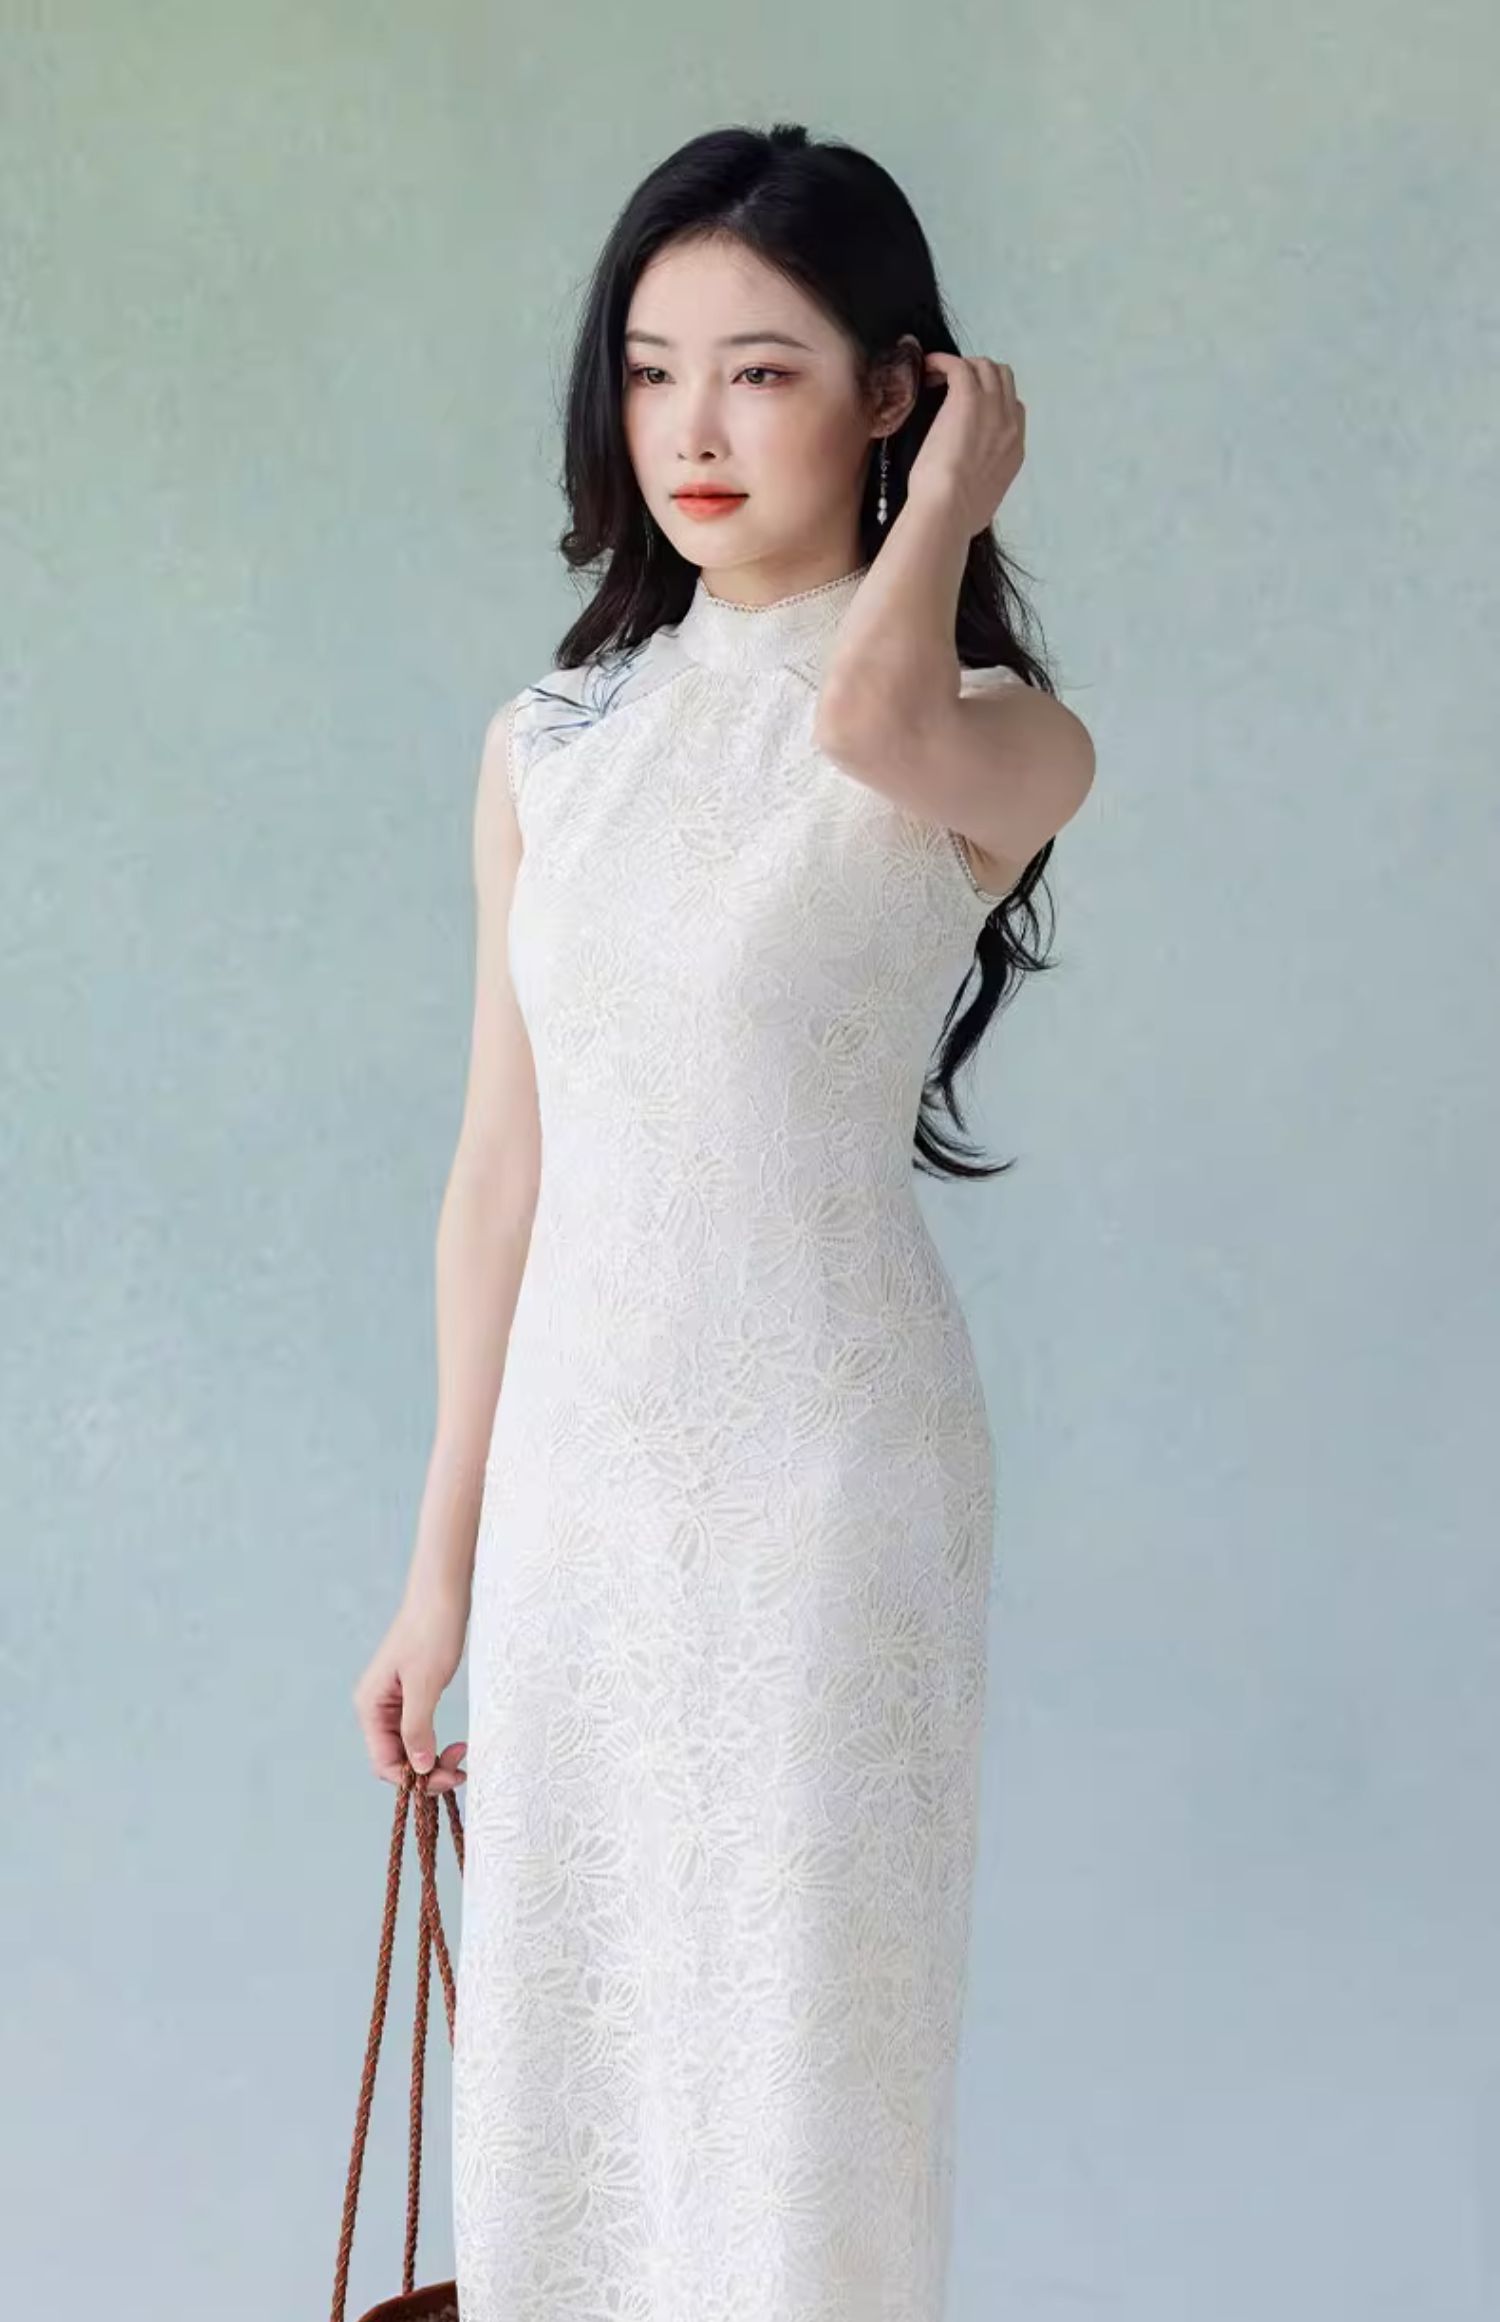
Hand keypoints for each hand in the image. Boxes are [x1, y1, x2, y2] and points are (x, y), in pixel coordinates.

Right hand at [352, 1584, 469, 1791]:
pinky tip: (456, 1743)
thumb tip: (417, 1769)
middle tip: (462, 1771)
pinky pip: (418, 1731)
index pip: (384, 1762)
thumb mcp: (425, 1683)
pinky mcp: (411, 1695)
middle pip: (395, 1759)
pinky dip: (435, 1742)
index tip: (449, 1778)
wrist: (443, 1593)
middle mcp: (376, 1707)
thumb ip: (417, 1727)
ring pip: (409, 1747)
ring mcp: (393, 1702)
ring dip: (433, 1758)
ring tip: (463, 1755)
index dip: (414, 1779)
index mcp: (371, 1705)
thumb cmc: (432, 1630)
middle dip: (427, 1770)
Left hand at [901, 350, 1024, 537]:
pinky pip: (958, 366)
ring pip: (985, 367)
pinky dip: (943, 362)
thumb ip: (983, 484)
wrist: (949, 508)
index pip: (1014, 409)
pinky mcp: (967, 398)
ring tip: (939, 375)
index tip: (970, 406)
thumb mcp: (983, 501)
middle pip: (1004, 380)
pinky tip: (928, 366)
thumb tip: (972, 491)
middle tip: (953, 384)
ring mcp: (992, 407)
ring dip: (963, 366)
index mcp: (1015, 450)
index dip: (993, 400)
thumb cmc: (958, 514)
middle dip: (980, 375)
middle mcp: (1010, 424)